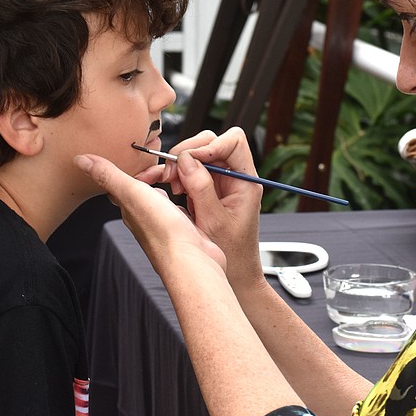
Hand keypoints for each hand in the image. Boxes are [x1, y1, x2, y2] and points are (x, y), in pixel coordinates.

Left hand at [74, 153, 226, 272]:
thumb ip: (108, 175)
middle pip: (144, 190)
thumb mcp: (132, 193)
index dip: (128, 169)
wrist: (191, 259)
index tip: (133, 156)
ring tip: (176, 174)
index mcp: (130, 208)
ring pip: (163, 198)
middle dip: (151, 176)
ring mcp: (166, 223)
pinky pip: (182, 207)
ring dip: (170, 185)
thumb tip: (80, 160)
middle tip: (162, 165)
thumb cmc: (162, 232)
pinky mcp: (184, 228)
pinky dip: (186, 196)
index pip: (121, 184)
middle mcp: (145, 217)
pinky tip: (190, 195)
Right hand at [139, 128, 264, 287]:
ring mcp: (221, 182)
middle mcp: (235, 177)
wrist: (235, 273)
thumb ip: (201, 189)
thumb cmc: (232, 253)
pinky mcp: (207, 189)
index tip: (191, 159)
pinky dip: (177, 176)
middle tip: (172, 174)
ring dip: (180, 165)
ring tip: (170, 184)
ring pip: (197, 155)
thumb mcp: (214, 222)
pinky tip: (169, 188)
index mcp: (246, 182)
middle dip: (188, 153)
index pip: (234, 141)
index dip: (211, 145)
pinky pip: (190, 171)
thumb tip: (186, 160)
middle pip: (212, 143)